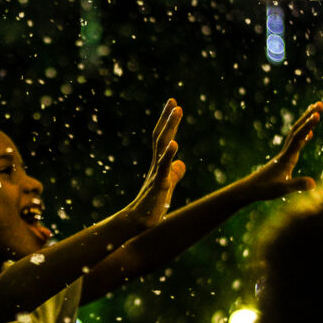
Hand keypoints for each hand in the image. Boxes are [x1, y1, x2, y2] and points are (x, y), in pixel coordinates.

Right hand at [126, 98, 186, 228]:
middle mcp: (156, 164)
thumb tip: (181, 164)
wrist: (140, 221)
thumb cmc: (152, 203)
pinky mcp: (159, 185)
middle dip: (168, 119)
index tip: (173, 102)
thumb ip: (174, 173)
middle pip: (161, 136)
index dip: (167, 120)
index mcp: (159, 163)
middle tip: (174, 102)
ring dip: (170, 127)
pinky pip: (163, 167)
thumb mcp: (168, 185)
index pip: (163, 137)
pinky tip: (175, 144)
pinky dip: (169, 154)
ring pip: (162, 145)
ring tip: (177, 111)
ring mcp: (157, 173)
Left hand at [241, 101, 322, 200]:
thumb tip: (313, 183)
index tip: (317, 114)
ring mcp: (284, 156)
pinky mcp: (283, 160)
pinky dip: (303, 136)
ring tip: (316, 112)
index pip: (298, 137)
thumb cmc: (264, 190)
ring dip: (305, 123)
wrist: (248, 190)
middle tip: (320, 103)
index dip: (307, 126)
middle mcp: (285, 153)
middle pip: (297, 130)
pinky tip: (309, 134)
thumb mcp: (282, 189)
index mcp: (286, 158)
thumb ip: (297, 185)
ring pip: (295, 134)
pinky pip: (295, 144)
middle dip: (308, 117)